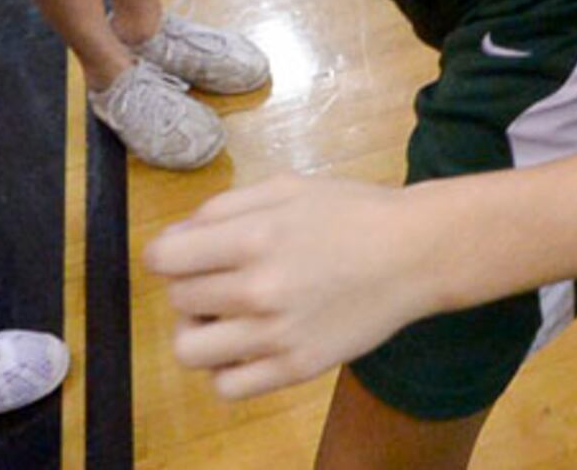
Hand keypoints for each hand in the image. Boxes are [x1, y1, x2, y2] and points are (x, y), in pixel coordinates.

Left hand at [144, 175, 450, 398]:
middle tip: (219, 278)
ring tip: (223, 317)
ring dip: (198, 331)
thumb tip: (174, 239)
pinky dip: (225, 369)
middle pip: (178, 300)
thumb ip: (222, 208)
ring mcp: (276, 336)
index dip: (167, 254)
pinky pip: (227, 387)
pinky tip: (245, 345)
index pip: (163, 259)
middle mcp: (259, 289)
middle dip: (189, 286)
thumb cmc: (350, 213)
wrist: (413, 254)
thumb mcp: (285, 189)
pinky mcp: (296, 369)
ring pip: (190, 350)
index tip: (185, 255)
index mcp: (252, 236)